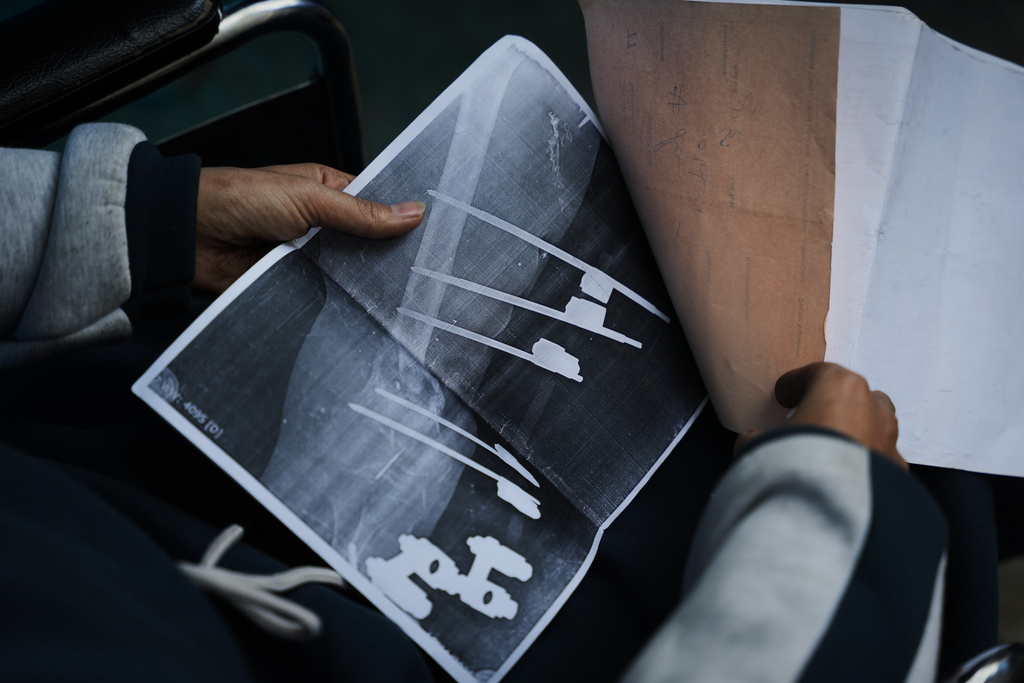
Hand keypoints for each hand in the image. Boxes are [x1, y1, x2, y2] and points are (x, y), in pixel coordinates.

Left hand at [194, 163, 424, 293]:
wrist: (188, 237)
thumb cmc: (239, 197)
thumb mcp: (310, 197)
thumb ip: (361, 212)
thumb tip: (412, 213)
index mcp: (328, 191)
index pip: (375, 206)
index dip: (400, 221)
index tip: (430, 237)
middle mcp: (320, 225)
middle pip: (365, 244)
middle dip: (385, 257)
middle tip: (419, 273)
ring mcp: (307, 257)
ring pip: (347, 274)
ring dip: (361, 283)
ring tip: (396, 295)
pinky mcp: (293, 285)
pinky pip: (324, 296)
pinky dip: (336, 301)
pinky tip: (358, 309)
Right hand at [738, 362, 905, 468]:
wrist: (833, 507)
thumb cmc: (800, 462)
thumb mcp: (758, 443)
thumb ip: (756, 437)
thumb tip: (752, 441)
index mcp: (840, 387)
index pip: (816, 374)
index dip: (794, 383)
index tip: (783, 394)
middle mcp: (871, 407)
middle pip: (853, 396)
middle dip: (833, 405)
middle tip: (810, 419)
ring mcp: (888, 439)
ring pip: (873, 426)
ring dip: (853, 433)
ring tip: (829, 451)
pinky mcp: (897, 471)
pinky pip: (878, 460)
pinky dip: (863, 465)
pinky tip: (843, 479)